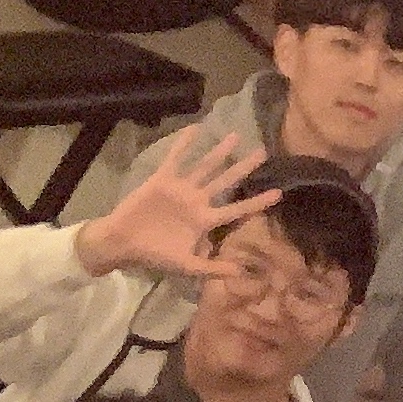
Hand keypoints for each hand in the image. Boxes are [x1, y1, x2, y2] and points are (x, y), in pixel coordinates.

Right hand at [77, 129, 276, 280]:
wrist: (124, 243)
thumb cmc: (156, 255)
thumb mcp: (188, 267)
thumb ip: (214, 268)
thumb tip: (242, 273)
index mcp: (206, 220)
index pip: (238, 209)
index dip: (257, 202)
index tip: (278, 192)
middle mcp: (198, 201)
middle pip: (226, 181)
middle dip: (244, 167)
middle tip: (263, 152)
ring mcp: (181, 189)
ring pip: (205, 166)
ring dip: (220, 151)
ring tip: (236, 136)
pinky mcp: (163, 179)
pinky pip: (176, 158)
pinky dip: (184, 144)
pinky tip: (195, 128)